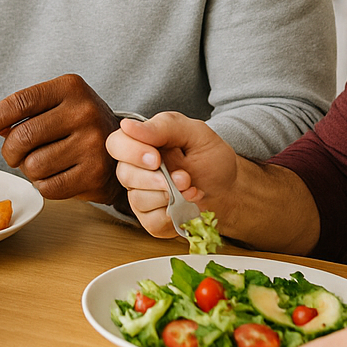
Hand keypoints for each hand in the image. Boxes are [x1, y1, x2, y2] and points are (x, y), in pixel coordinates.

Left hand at [0, 74, 121, 202]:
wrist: (124, 149)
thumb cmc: (77, 126)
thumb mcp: (54, 106)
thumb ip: (19, 113)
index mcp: (70, 88)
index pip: (21, 102)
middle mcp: (84, 112)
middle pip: (22, 136)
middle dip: (9, 150)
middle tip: (14, 154)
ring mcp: (93, 144)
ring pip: (32, 165)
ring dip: (28, 169)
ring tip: (43, 162)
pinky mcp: (94, 174)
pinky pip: (47, 187)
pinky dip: (43, 185)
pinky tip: (55, 175)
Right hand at [106, 111, 235, 236]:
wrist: (229, 189)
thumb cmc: (210, 159)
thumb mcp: (195, 133)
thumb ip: (164, 127)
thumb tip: (127, 126)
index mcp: (142, 143)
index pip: (117, 144)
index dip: (132, 152)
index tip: (156, 158)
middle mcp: (136, 169)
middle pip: (124, 174)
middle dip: (157, 179)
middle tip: (185, 177)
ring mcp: (141, 195)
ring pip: (138, 198)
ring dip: (170, 196)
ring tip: (192, 189)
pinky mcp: (151, 219)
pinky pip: (151, 221)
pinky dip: (173, 215)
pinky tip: (186, 205)